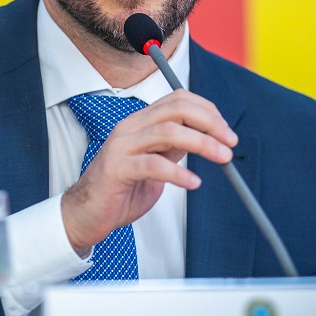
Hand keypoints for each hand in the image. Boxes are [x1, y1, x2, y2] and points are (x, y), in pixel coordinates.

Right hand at [61, 89, 237, 253]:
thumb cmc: (119, 190)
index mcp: (139, 123)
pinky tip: (193, 182)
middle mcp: (129, 128)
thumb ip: (172, 148)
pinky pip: (153, 165)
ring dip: (202, 143)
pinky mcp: (116, 170)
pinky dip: (178, 173)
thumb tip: (204, 138)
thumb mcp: (154, 164)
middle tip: (230, 142)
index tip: (226, 131)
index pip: (177, 100)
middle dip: (209, 123)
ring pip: (167, 132)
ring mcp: (120, 147)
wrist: (85, 214)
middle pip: (175, 109)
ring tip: (222, 158)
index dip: (207, 111)